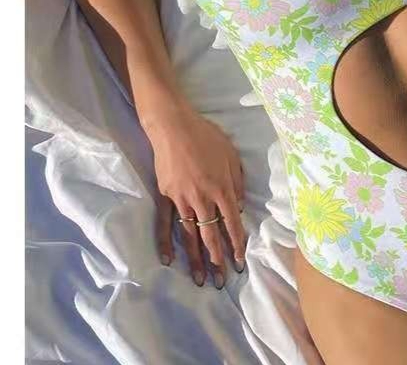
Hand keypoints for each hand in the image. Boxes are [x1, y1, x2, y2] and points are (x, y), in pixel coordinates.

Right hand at [146, 104, 246, 288]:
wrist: (174, 127)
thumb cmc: (206, 137)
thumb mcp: (231, 155)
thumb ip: (237, 182)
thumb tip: (239, 206)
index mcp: (222, 188)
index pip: (232, 223)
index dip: (237, 243)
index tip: (240, 259)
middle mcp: (203, 199)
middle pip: (212, 235)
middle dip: (219, 260)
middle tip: (224, 279)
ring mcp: (182, 200)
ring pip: (190, 235)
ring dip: (196, 259)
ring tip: (201, 280)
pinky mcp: (165, 196)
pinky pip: (166, 224)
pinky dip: (166, 243)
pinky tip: (168, 260)